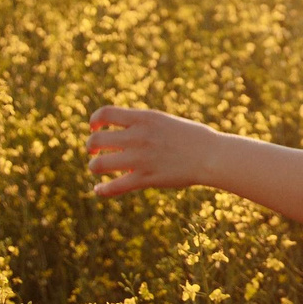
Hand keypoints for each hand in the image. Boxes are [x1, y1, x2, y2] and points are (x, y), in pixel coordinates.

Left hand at [85, 106, 225, 197]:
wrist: (211, 155)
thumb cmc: (192, 138)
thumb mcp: (165, 121)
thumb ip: (142, 124)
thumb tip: (122, 131)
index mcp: (144, 118)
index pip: (105, 113)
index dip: (94, 120)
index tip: (94, 127)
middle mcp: (138, 136)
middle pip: (96, 139)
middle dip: (90, 147)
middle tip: (93, 152)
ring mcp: (140, 159)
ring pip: (99, 164)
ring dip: (94, 167)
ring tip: (98, 168)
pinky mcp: (145, 179)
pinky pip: (114, 187)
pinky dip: (102, 190)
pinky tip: (99, 190)